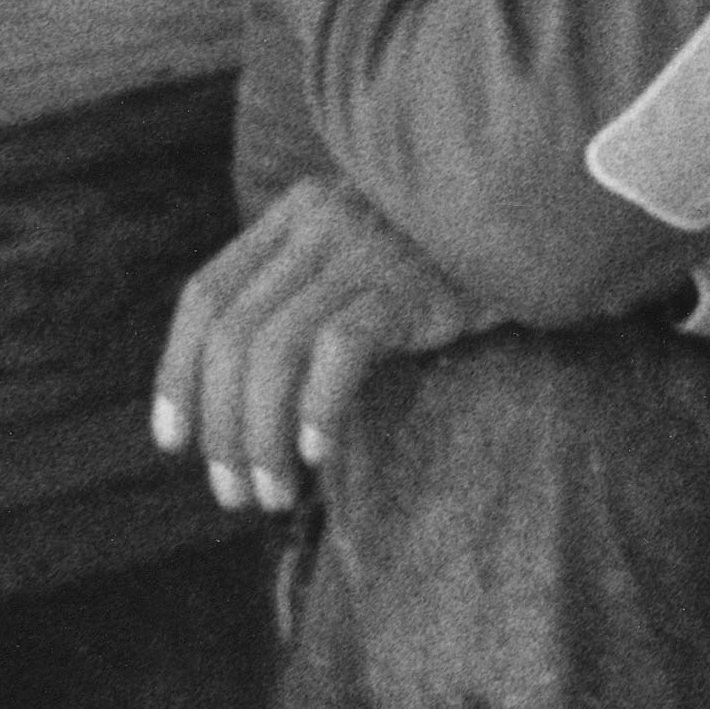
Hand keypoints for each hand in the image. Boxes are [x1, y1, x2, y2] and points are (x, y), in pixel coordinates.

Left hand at [149, 174, 483, 512]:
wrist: (535, 220)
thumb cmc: (442, 261)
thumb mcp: (357, 260)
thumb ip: (299, 296)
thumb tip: (230, 401)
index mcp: (293, 214)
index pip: (205, 295)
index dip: (176, 373)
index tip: (173, 443)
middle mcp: (319, 221)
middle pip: (233, 333)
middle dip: (220, 426)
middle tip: (233, 493)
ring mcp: (365, 248)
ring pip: (274, 349)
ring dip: (259, 435)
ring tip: (272, 494)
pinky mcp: (412, 281)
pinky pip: (340, 348)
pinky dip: (316, 406)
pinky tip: (318, 451)